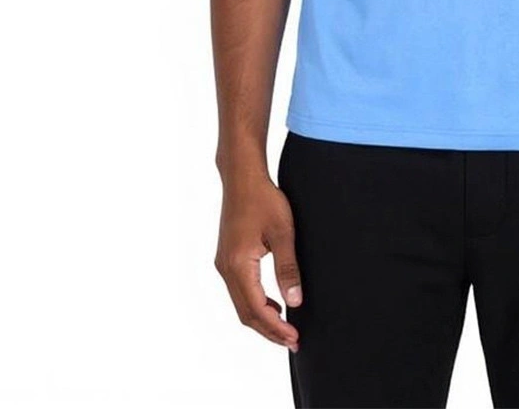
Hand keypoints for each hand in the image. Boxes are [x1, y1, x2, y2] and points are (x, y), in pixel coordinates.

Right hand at [214, 172, 302, 350]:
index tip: (294, 338)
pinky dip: (255, 303)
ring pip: (241, 303)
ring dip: (261, 318)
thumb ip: (288, 268)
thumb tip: (294, 302)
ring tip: (285, 328)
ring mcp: (223, 263)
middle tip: (292, 341)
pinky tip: (273, 303)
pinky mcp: (227, 258)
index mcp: (238, 265)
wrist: (242, 177)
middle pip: (245, 313)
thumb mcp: (283, 232)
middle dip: (269, 330)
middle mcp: (225, 268)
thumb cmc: (264, 199)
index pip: (256, 308)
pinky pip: (239, 290)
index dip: (275, 328)